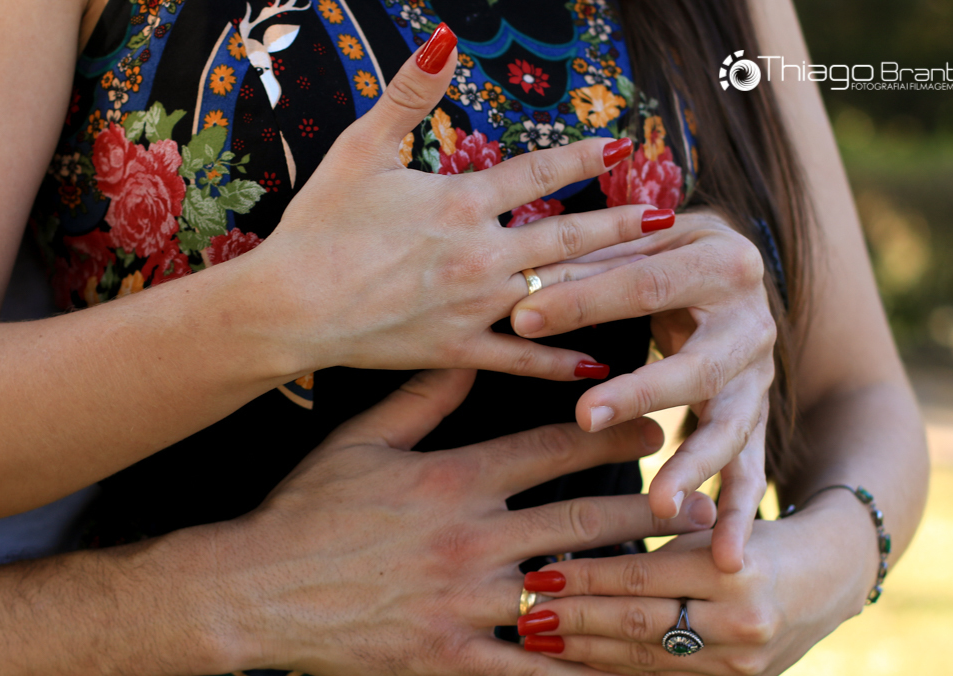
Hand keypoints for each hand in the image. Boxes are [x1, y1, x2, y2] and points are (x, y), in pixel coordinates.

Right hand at [211, 369, 717, 675]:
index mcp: (455, 479)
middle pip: (582, 520)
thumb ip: (424, 397)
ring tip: (688, 591)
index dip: (613, 439)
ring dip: (635, 595)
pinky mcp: (451, 652)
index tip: (658, 429)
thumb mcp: (360, 440)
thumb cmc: (306, 508)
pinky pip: (532, 669)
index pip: (553, 450)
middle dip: (648, 512)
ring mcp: (465, 600)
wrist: (255, 587)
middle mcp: (472, 537)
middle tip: (700, 505)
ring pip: (571, 597)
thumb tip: (470, 349)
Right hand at [252, 25, 669, 381]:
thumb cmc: (318, 228)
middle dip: (619, 223)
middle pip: (566, 234)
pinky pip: (520, 358)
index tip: (620, 149)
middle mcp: (479, 254)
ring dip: (606, 283)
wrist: (288, 307)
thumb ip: (408, 94)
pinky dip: (558, 360)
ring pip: (556, 291)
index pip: (538, 174)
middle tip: (664, 217)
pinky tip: (597, 361)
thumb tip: (444, 38)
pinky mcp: (456, 349)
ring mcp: (472, 306)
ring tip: (650, 277)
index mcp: (459, 202)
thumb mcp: (359, 148)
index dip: (582, 159)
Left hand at [507, 209, 775, 570]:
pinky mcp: (758, 418)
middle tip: (588, 416)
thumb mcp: (630, 247)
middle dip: (642, 393)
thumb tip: (517, 296)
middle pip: (698, 363)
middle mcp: (752, 323)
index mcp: (722, 260)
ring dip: (694, 468)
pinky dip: (739, 515)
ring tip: (661, 507)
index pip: (645, 283)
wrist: (732, 273)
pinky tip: (727, 558)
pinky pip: (751, 470)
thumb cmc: (661, 257)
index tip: (521, 321)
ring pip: (730, 427)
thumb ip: (581, 266)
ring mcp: (760, 377)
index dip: (583, 300)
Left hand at [512, 491, 877, 675]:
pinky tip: (578, 658)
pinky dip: (615, 668)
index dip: (583, 578)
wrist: (829, 576)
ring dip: (584, 650)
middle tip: (522, 613)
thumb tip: (568, 554)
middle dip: (572, 619)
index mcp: (733, 571)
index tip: (537, 574)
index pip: (639, 577)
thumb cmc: (751, 533)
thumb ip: (652, 543)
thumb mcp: (707, 523)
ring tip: (537, 638)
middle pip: (636, 622)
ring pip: (644, 657)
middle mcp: (742, 622)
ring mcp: (742, 663)